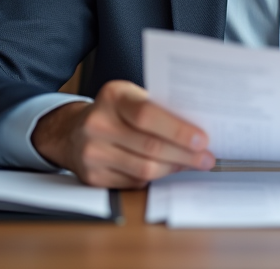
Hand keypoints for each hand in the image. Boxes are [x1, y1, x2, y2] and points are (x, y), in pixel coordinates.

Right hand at [31, 79, 215, 187]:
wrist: (73, 131)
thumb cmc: (115, 112)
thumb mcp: (132, 98)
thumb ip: (159, 109)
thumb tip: (197, 130)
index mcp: (113, 96)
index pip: (148, 114)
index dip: (178, 130)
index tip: (203, 139)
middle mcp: (97, 123)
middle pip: (150, 146)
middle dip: (185, 154)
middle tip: (207, 158)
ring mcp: (92, 152)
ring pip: (144, 168)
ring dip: (173, 168)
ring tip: (191, 164)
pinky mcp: (92, 176)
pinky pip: (134, 182)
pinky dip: (155, 178)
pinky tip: (167, 170)